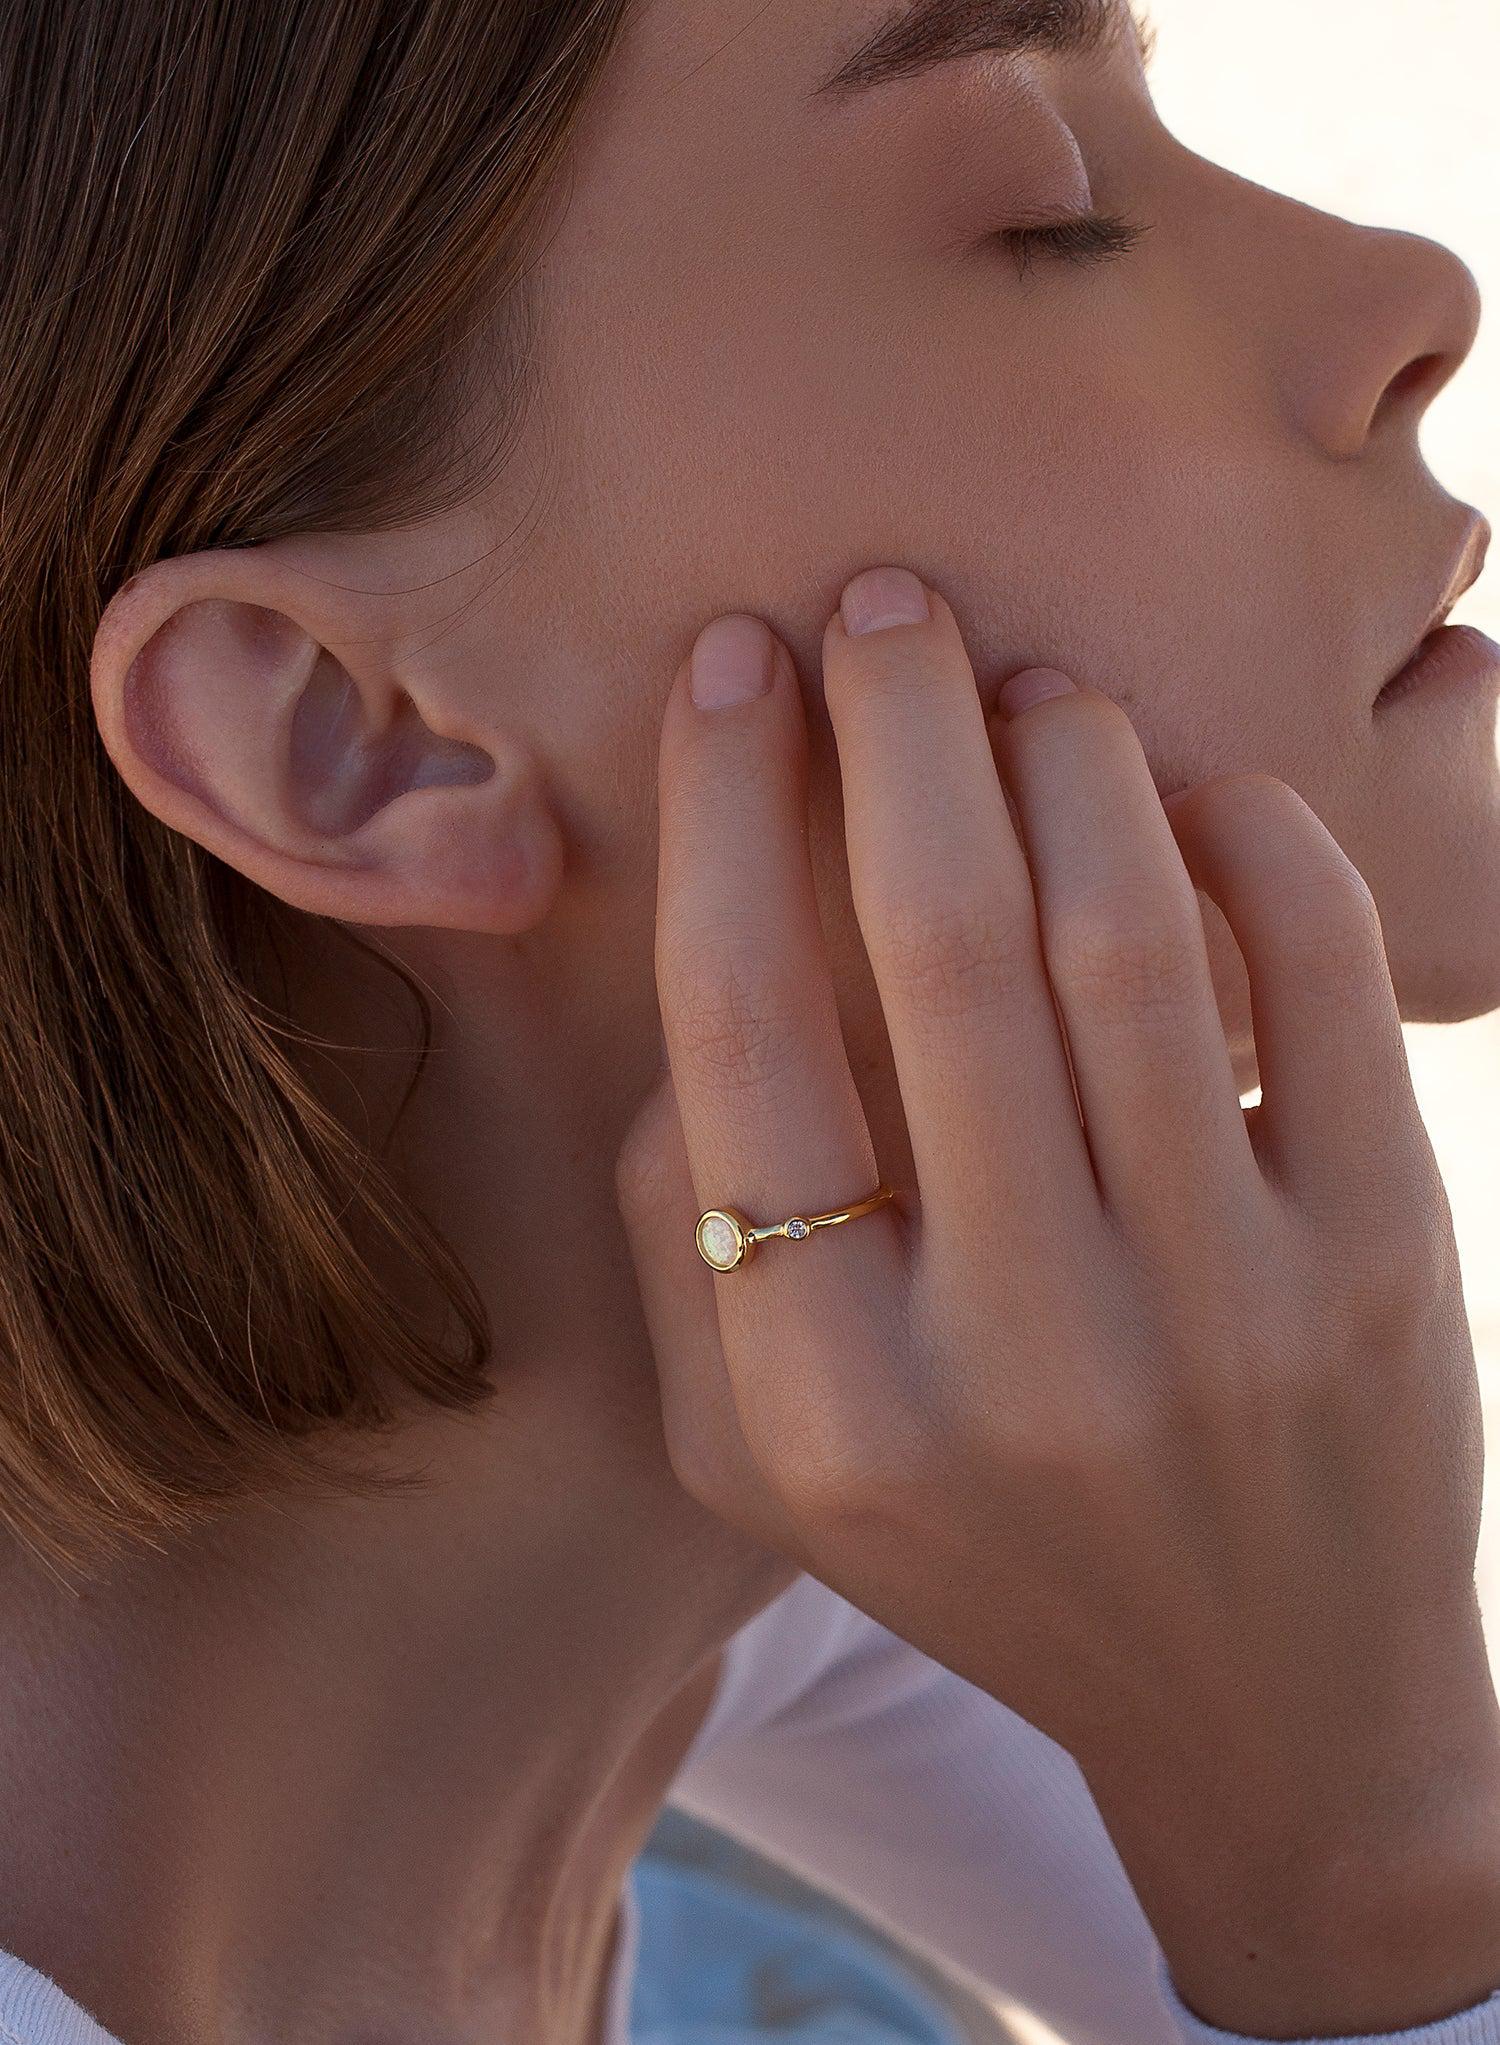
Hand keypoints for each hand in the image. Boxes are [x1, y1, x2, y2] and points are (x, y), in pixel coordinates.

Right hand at [614, 565, 1499, 2034]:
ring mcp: (1221, 1309)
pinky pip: (1319, 974)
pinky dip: (1248, 833)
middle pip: (937, 944)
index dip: (727, 811)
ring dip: (1065, 750)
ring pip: (1128, 932)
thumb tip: (715, 948)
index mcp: (827, 1400)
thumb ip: (691, 1232)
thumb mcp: (766, 1450)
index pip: (744, 1036)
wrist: (1275, 1709)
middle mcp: (1021, 1353)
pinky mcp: (1383, 1266)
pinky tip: (1188, 792)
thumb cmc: (992, 1544)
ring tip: (1026, 684)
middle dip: (897, 719)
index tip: (734, 665)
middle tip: (883, 599)